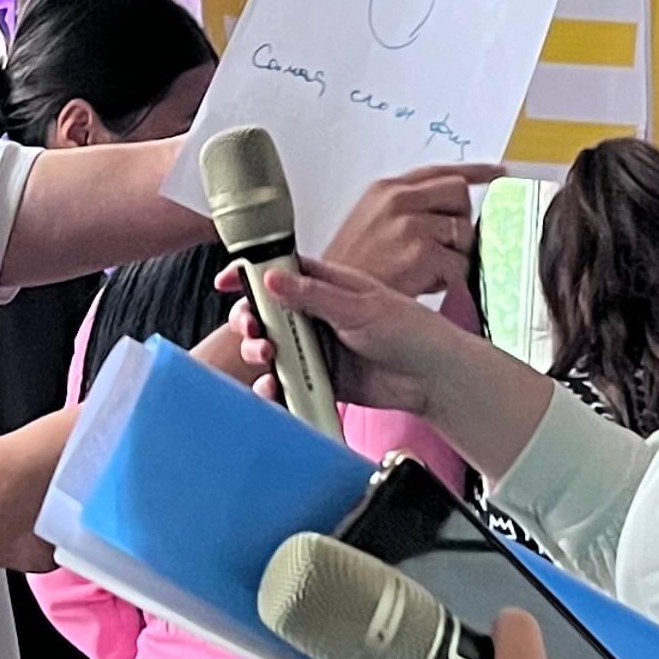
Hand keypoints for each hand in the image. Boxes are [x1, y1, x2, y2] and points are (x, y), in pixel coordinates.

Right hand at [230, 246, 451, 412]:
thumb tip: (271, 278)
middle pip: (267, 313)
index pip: (279, 272)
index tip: (226, 280)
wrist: (432, 377)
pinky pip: (287, 381)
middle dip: (250, 321)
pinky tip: (272, 386)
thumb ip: (312, 294)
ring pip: (272, 348)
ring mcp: (317, 348)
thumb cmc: (410, 331)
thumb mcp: (359, 306)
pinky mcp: (320, 379)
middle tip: (253, 329)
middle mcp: (317, 315)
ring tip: (267, 357)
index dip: (250, 274)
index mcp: (326, 286)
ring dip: (259, 353)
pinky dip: (274, 386)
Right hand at [332, 162, 496, 303]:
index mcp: (385, 189)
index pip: (441, 170)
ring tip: (424, 270)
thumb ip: (405, 209)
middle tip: (445, 243)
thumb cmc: (350, 268)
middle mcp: (398, 200)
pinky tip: (423, 284)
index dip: (475, 171)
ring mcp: (410, 225)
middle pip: (459, 193)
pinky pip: (458, 264)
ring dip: (452, 255)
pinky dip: (448, 280)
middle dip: (460, 219)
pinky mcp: (421, 253)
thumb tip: (445, 212)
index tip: (498, 172)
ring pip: (463, 232)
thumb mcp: (368, 223)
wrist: (329, 297)